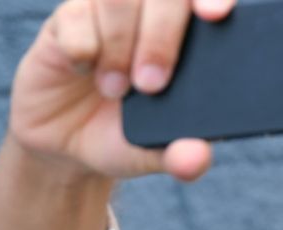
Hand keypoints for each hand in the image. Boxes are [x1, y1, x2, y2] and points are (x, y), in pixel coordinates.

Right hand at [5, 0, 236, 181]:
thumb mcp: (155, 154)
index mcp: (189, 38)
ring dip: (120, 45)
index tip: (216, 15)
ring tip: (117, 90)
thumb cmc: (125, 137)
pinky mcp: (68, 21)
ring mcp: (109, 14)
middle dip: (162, 36)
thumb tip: (197, 160)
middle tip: (152, 85)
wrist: (66, 145)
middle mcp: (150, 15)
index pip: (208, 0)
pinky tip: (83, 71)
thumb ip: (182, 157)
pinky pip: (75, 17)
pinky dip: (83, 48)